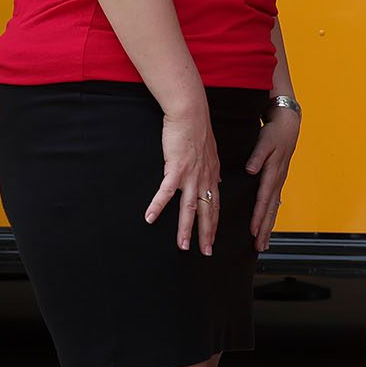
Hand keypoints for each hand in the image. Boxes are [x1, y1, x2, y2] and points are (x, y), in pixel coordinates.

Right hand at [145, 100, 218, 254]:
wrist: (191, 113)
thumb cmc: (197, 130)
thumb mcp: (210, 153)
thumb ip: (211, 170)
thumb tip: (215, 180)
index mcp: (212, 175)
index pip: (216, 205)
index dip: (215, 224)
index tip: (213, 239)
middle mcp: (204, 178)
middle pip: (207, 212)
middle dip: (207, 235)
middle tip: (206, 252)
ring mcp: (191, 175)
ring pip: (190, 208)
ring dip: (186, 229)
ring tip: (183, 246)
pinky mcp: (176, 168)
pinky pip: (166, 192)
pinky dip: (158, 206)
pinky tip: (149, 218)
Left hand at [245, 106, 300, 251]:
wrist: (288, 124)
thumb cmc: (275, 132)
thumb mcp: (265, 141)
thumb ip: (257, 156)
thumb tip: (251, 169)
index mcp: (273, 172)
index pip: (264, 199)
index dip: (258, 216)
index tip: (252, 231)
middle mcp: (278, 180)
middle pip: (270, 209)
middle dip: (264, 229)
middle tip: (259, 247)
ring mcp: (279, 181)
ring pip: (273, 208)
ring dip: (268, 227)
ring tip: (263, 243)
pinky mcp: (278, 180)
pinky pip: (274, 202)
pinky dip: (270, 216)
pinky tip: (267, 224)